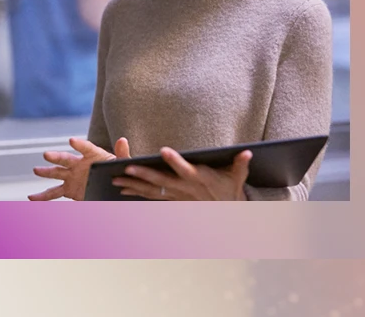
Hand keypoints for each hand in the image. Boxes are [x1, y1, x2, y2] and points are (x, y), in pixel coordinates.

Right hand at [29, 137, 130, 200]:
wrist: (113, 185)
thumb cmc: (118, 171)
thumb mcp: (123, 163)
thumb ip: (122, 153)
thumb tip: (123, 140)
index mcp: (93, 155)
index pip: (86, 148)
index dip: (80, 145)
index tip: (72, 140)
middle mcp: (79, 164)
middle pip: (66, 159)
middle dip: (56, 157)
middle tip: (47, 154)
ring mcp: (72, 176)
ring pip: (56, 174)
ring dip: (46, 172)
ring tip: (36, 170)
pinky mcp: (69, 189)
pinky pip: (54, 192)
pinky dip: (42, 196)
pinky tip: (32, 198)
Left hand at [112, 147, 250, 200]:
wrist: (225, 213)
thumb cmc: (230, 189)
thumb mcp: (238, 177)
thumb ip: (240, 164)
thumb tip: (248, 152)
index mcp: (200, 178)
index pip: (186, 169)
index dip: (175, 161)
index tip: (163, 151)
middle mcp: (185, 188)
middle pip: (162, 181)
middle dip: (144, 175)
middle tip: (127, 168)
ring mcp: (176, 196)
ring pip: (152, 190)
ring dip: (134, 185)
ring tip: (116, 180)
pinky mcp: (171, 200)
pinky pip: (151, 196)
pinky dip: (136, 193)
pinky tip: (122, 189)